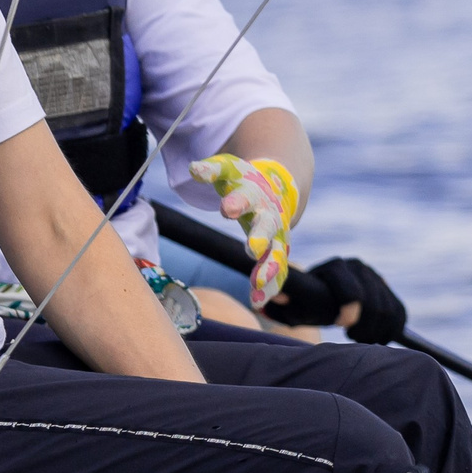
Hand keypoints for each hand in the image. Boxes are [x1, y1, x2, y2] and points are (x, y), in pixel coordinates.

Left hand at [187, 153, 299, 308]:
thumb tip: (193, 169)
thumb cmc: (244, 179)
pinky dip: (269, 288)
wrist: (277, 187)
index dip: (236, 202)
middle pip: (267, 227)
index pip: (246, 197)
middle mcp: (269, 216)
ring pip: (277, 255)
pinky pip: (277, 273)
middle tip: (253, 249)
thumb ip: (211, 170)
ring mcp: (277, 236)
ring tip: (257, 288)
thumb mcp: (227, 170)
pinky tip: (258, 304)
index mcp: (254, 194)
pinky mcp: (278, 252)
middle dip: (260, 238)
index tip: (226, 209)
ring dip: (269, 271)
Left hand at [266, 256, 407, 344]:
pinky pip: (399, 313)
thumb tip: (272, 299)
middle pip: (375, 303)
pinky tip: (375, 337)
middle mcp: (357, 266)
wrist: (318, 295)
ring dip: (376, 331)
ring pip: (390, 310)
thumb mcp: (288, 304)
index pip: (351, 289)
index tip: (342, 326)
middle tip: (351, 337)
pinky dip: (390, 330)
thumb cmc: (300, 303)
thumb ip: (279, 302)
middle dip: (364, 326)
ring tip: (358, 337)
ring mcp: (374, 276)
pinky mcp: (387, 288)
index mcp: (333, 267)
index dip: (350, 310)